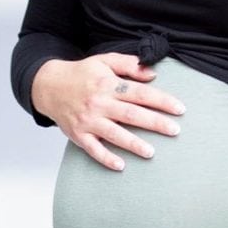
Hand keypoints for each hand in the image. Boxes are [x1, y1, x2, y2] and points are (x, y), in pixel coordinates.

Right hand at [31, 53, 185, 169]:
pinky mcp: (78, 135)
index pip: (140, 93)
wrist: (48, 86)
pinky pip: (93, 149)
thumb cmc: (81, 74)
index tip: (179, 109)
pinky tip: (121, 166)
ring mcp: (88, 120)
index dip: (161, 100)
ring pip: (114, 134)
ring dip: (133, 144)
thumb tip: (152, 74)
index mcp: (108, 85)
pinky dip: (106, 158)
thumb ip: (128, 65)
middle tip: (175, 131)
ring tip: (151, 152)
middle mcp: (99, 103)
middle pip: (131, 114)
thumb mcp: (104, 61)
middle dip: (155, 123)